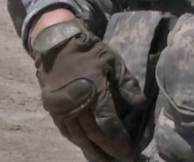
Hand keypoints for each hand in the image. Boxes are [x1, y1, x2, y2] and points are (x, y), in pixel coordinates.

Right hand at [32, 18, 146, 161]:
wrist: (56, 43)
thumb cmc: (88, 50)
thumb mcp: (113, 60)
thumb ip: (127, 83)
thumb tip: (140, 104)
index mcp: (94, 91)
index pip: (109, 125)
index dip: (120, 141)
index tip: (130, 152)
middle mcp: (77, 103)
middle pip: (95, 135)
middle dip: (109, 151)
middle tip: (121, 160)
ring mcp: (62, 108)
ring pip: (79, 138)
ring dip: (93, 152)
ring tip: (105, 161)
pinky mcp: (53, 109)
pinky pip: (66, 132)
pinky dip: (78, 142)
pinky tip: (87, 148)